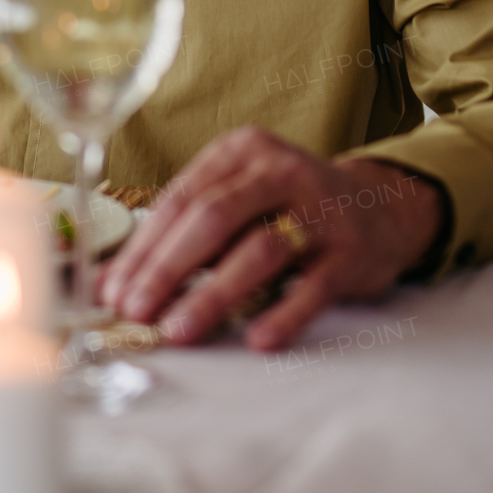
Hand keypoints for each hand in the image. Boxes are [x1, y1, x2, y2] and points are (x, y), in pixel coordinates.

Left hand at [99, 127, 447, 351]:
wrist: (380, 206)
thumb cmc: (287, 206)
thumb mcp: (240, 196)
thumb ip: (187, 232)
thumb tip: (117, 284)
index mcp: (241, 151)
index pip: (180, 199)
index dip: (142, 247)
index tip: (112, 290)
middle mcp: (278, 171)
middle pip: (212, 219)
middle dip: (166, 268)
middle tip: (135, 310)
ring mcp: (318, 210)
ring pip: (258, 251)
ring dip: (213, 294)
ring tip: (178, 330)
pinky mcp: (349, 252)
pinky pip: (312, 288)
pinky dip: (283, 315)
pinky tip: (256, 341)